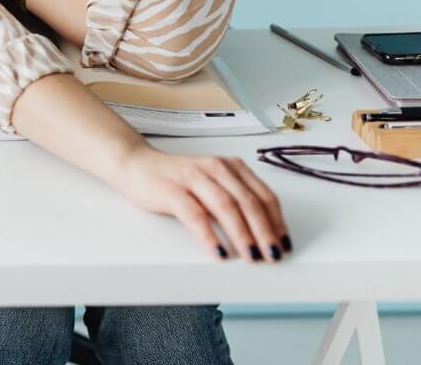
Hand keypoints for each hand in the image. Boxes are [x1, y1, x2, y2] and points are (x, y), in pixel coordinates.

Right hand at [111, 146, 290, 262]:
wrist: (136, 165)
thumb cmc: (176, 179)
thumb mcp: (213, 183)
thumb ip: (235, 199)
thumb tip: (264, 233)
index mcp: (230, 167)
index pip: (264, 195)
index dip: (277, 222)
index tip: (284, 244)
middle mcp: (215, 168)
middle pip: (248, 201)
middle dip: (264, 232)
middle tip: (272, 255)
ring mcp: (192, 177)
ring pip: (226, 206)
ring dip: (242, 234)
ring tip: (252, 256)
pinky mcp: (171, 190)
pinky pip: (194, 214)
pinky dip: (209, 234)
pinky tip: (218, 251)